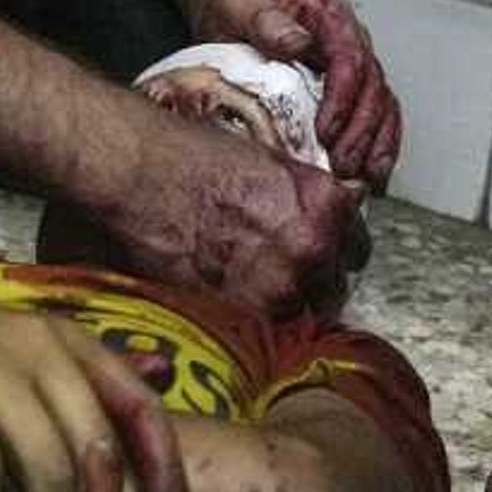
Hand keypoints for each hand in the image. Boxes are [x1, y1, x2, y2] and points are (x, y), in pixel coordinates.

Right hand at [87, 106, 357, 316]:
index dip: (333, 252)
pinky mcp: (243, 316)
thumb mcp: (266, 161)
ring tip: (248, 294)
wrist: (136, 173)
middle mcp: (313, 248)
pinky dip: (250, 325)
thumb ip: (306, 196)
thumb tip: (331, 210)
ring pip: (301, 316)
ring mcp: (281, 286)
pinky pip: (264, 334)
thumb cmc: (187, 158)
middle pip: (332, 286)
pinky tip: (229, 304)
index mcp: (325, 205)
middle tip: (276, 277)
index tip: (318, 257)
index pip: (356, 247)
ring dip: (280, 309)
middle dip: (310, 284)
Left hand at [202, 0, 403, 185]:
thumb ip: (265, 21)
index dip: (343, 96)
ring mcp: (354, 68)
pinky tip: (371, 173)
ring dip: (374, 144)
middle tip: (341, 163)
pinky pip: (379, 119)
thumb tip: (295, 41)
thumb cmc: (238, 10)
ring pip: (383, 106)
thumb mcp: (239, 6)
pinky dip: (379, 148)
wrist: (232, 20)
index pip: (350, 56)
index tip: (326, 129)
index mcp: (328, 15)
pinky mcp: (351, 92)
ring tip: (357, 175)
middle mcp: (349, 40)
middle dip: (361, 130)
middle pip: (373, 87)